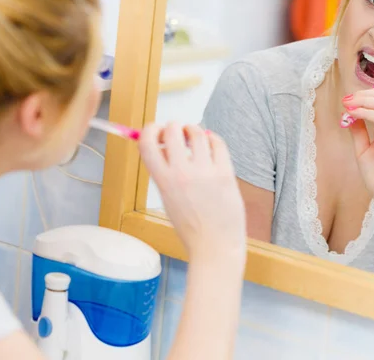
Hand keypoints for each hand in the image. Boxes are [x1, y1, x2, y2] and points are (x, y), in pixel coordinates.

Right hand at [139, 123, 246, 263]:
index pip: (147, 142)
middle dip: (173, 127)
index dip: (149, 130)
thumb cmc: (192, 228)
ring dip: (193, 130)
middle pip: (172, 131)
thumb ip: (165, 174)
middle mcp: (183, 173)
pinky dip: (212, 138)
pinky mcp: (226, 173)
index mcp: (164, 181)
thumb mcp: (168, 200)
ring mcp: (206, 172)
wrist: (215, 246)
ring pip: (197, 133)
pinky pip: (218, 143)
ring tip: (194, 136)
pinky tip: (211, 143)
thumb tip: (163, 148)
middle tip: (176, 132)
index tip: (155, 129)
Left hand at [342, 89, 373, 209]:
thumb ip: (358, 132)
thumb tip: (349, 115)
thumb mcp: (362, 151)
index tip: (345, 102)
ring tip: (347, 104)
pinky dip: (366, 113)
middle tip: (345, 99)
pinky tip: (354, 113)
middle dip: (362, 95)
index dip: (362, 98)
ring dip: (363, 100)